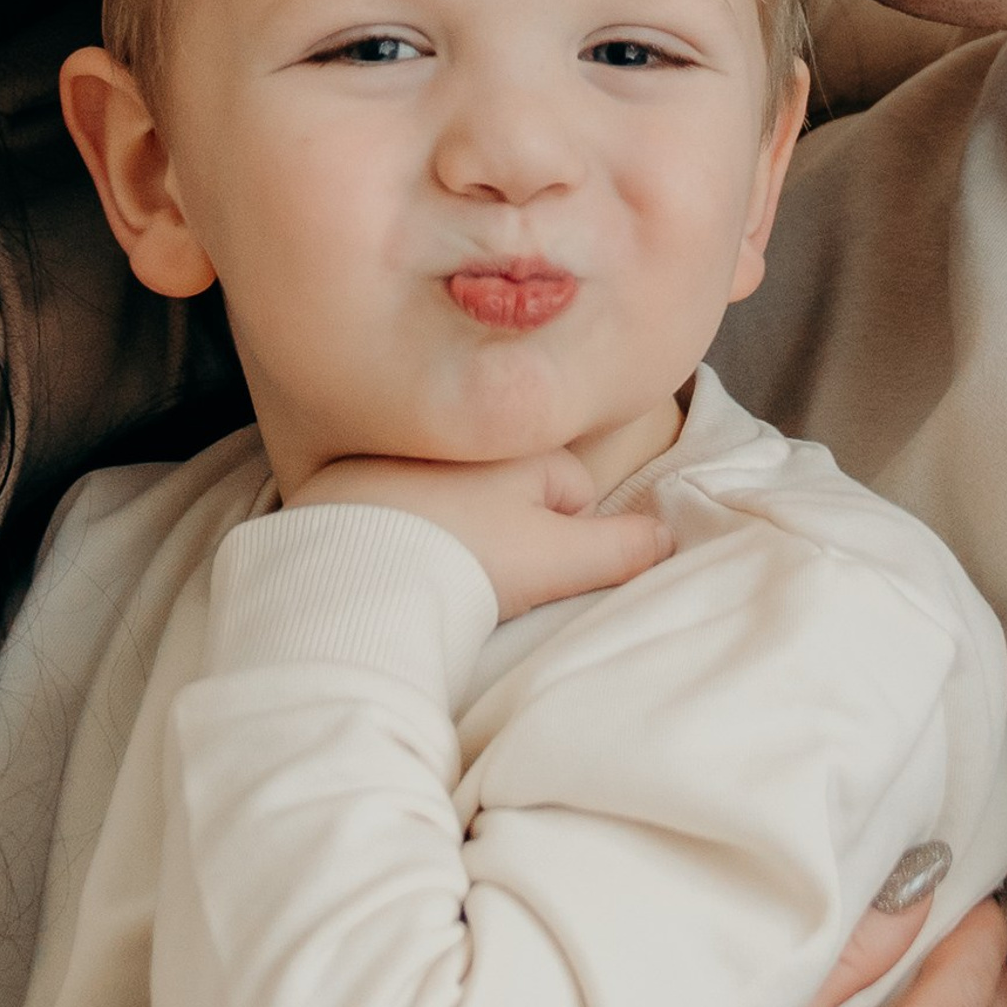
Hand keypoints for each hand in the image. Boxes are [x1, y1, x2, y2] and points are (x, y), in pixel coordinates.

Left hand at [291, 451, 671, 619]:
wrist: (349, 575)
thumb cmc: (464, 560)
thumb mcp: (558, 559)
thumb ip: (622, 547)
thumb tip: (667, 536)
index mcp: (513, 442)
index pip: (570, 486)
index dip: (564, 536)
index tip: (534, 567)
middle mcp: (456, 430)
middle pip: (509, 484)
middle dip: (508, 522)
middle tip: (485, 569)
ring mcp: (394, 447)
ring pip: (449, 488)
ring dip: (451, 518)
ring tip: (432, 565)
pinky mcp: (339, 474)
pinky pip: (386, 495)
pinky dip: (392, 520)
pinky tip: (385, 555)